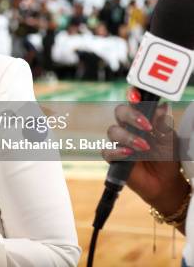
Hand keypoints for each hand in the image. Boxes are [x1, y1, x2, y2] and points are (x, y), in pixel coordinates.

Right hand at [101, 97, 188, 213]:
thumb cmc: (167, 157)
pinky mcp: (113, 158)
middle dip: (131, 116)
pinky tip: (129, 154)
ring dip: (129, 137)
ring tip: (144, 147)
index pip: (134, 102)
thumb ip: (163, 124)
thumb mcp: (170, 139)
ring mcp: (119, 142)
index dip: (132, 95)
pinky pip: (107, 151)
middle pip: (120, 112)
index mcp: (142, 118)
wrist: (165, 182)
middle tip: (147, 126)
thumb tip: (162, 107)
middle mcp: (128, 127)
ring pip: (113, 131)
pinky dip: (117, 151)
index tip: (137, 96)